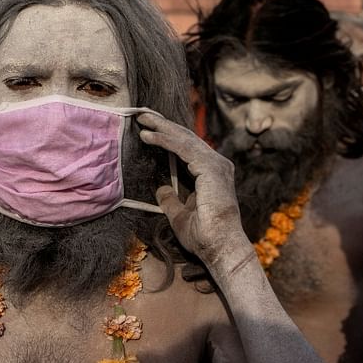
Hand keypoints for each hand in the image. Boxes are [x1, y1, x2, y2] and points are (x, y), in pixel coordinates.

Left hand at [137, 112, 249, 266]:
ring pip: (185, 140)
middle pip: (186, 139)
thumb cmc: (204, 237)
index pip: (188, 148)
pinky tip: (149, 136)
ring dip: (162, 128)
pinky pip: (184, 149)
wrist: (219, 247)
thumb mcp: (179, 215)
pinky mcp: (211, 169)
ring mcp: (217, 165)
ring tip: (142, 120)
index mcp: (212, 174)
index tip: (149, 129)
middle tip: (143, 116)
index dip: (169, 136)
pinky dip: (166, 141)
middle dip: (164, 126)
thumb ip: (171, 200)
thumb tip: (161, 188)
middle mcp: (217, 165)